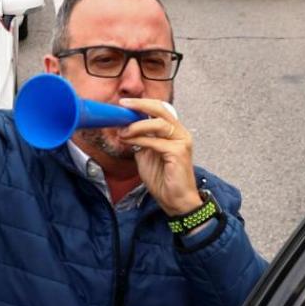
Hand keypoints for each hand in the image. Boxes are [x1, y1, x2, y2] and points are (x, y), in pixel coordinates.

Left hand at [118, 98, 201, 216]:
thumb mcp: (146, 155)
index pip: (160, 110)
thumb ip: (140, 141)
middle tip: (124, 105)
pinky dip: (139, 139)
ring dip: (136, 126)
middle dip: (140, 105)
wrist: (175, 201)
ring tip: (123, 132)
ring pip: (157, 124)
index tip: (124, 104)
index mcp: (175, 132)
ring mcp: (181, 142)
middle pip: (162, 110)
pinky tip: (129, 141)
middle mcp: (181, 133)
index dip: (143, 104)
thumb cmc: (163, 180)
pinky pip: (155, 141)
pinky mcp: (178, 152)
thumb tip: (126, 130)